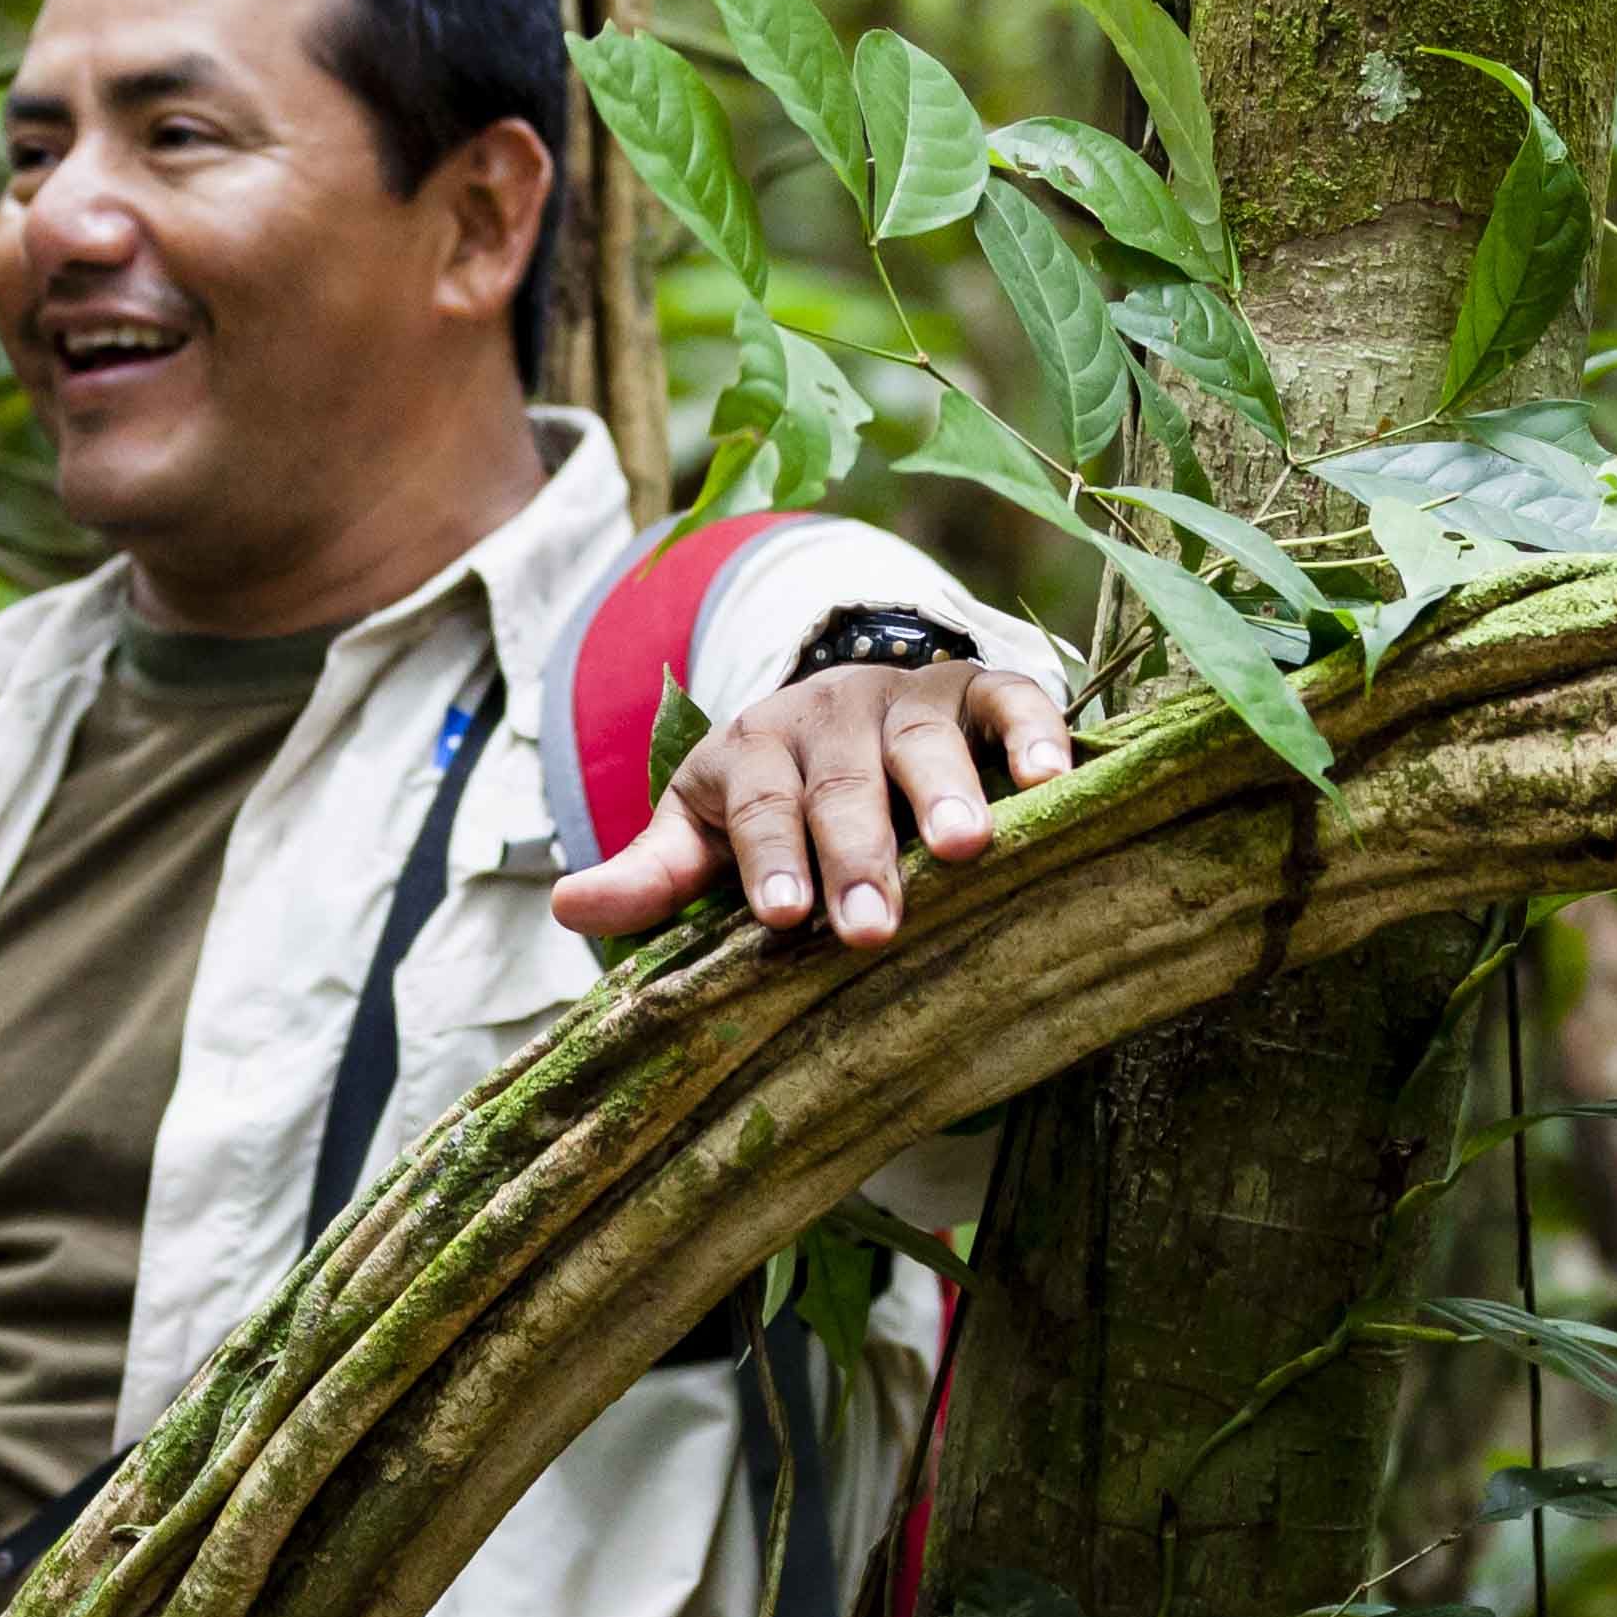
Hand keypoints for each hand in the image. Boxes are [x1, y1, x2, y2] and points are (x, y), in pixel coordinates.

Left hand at [548, 658, 1072, 953]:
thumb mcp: (701, 831)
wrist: (843, 711)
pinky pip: (1012, 699)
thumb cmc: (770, 800)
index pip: (758, 804)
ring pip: (924, 742)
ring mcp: (909, 698)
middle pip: (840, 784)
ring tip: (968, 849)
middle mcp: (829, 713)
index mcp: (753, 749)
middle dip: (857, 853)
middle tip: (873, 925)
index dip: (769, 856)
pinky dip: (1033, 733)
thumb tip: (566, 908)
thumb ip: (650, 875)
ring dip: (947, 793)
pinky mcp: (981, 691)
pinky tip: (1050, 779)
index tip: (783, 915)